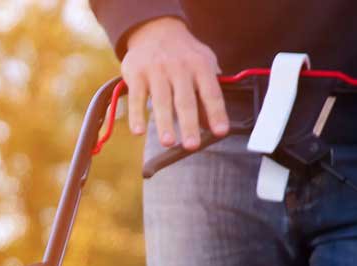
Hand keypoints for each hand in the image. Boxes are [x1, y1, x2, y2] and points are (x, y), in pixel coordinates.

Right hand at [121, 17, 228, 149]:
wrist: (155, 30)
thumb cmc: (182, 55)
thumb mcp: (201, 66)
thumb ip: (206, 94)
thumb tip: (210, 125)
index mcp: (200, 66)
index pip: (211, 92)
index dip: (217, 113)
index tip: (220, 132)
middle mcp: (179, 67)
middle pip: (185, 100)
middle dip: (189, 123)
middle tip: (192, 145)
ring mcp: (157, 70)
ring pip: (161, 100)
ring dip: (164, 123)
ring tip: (168, 142)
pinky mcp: (136, 74)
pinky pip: (136, 98)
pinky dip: (136, 115)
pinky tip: (138, 131)